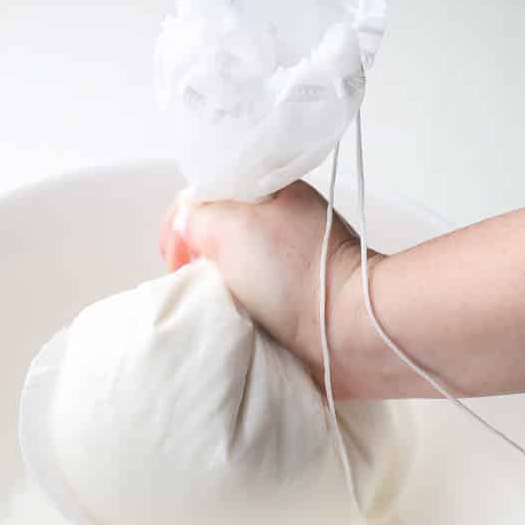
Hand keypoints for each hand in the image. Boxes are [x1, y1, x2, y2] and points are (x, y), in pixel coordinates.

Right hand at [159, 181, 377, 391]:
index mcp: (271, 193)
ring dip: (214, 290)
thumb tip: (186, 230)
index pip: (208, 196)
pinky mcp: (293, 304)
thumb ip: (197, 217)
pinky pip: (247, 303)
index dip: (182, 224)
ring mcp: (287, 267)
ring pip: (228, 271)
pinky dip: (233, 313)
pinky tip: (231, 323)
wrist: (349, 332)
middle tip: (191, 284)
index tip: (175, 257)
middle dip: (195, 260)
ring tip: (212, 307)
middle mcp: (280, 225)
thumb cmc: (298, 276)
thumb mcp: (232, 225)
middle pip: (215, 235)